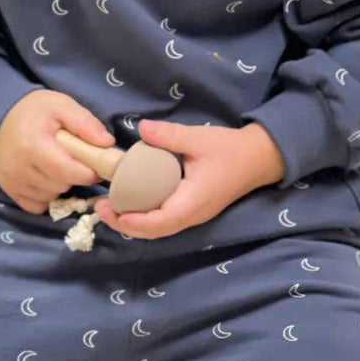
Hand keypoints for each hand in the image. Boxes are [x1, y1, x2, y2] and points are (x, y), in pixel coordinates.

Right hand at [0, 90, 114, 213]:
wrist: (0, 116)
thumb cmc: (35, 111)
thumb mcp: (62, 105)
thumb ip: (85, 122)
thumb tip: (107, 144)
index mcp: (32, 145)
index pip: (68, 171)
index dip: (88, 172)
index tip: (94, 164)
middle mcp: (18, 168)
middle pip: (61, 185)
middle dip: (73, 175)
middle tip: (71, 158)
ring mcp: (11, 181)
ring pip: (51, 196)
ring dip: (59, 184)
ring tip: (55, 164)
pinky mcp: (8, 190)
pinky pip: (36, 205)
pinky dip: (45, 195)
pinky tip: (44, 177)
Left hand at [94, 121, 284, 239]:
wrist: (259, 158)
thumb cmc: (230, 149)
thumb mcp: (198, 138)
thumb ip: (168, 135)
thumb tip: (141, 128)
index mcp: (193, 201)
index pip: (159, 222)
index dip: (132, 221)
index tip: (109, 210)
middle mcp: (193, 215)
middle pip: (154, 232)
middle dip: (125, 224)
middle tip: (100, 208)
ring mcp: (194, 215)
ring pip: (159, 229)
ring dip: (133, 222)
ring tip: (109, 207)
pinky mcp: (193, 210)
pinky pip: (165, 221)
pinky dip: (145, 217)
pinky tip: (131, 202)